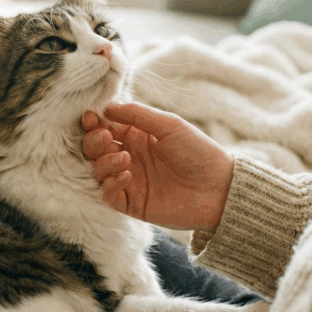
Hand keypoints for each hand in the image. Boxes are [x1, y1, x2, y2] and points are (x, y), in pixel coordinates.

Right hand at [81, 103, 233, 230]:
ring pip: (98, 171)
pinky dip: (110, 184)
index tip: (92, 118)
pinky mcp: (132, 203)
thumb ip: (138, 114)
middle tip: (106, 137)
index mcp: (137, 136)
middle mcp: (129, 157)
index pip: (105, 127)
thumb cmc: (199, 152)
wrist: (219, 188)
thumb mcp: (169, 125)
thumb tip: (107, 107)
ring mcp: (129, 181)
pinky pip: (108, 195)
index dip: (94, 122)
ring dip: (104, 162)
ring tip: (125, 158)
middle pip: (95, 149)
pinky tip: (126, 176)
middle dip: (94, 141)